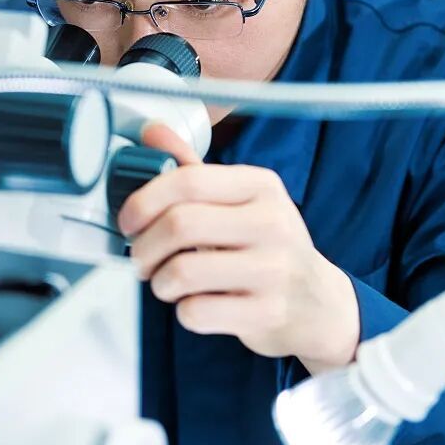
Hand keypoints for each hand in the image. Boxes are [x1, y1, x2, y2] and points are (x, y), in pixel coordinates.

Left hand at [120, 123, 360, 372]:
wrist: (318, 304)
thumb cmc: (267, 247)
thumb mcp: (240, 201)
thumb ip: (192, 170)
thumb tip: (150, 131)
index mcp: (261, 186)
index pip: (187, 180)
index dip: (143, 200)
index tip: (127, 220)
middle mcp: (272, 223)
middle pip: (178, 225)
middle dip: (143, 247)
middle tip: (140, 258)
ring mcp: (273, 270)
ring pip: (181, 273)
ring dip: (159, 282)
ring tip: (167, 282)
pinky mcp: (267, 312)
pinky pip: (196, 312)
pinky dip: (183, 312)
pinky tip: (196, 304)